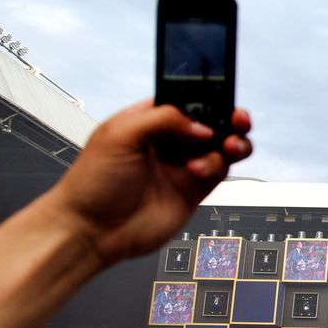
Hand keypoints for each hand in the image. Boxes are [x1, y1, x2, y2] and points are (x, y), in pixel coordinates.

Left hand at [43, 100, 251, 267]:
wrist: (92, 230)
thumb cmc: (92, 182)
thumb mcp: (120, 134)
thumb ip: (164, 119)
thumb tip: (202, 125)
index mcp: (148, 119)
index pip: (187, 98)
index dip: (206, 97)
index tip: (219, 98)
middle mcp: (168, 141)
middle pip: (211, 121)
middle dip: (228, 117)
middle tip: (236, 119)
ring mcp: (182, 166)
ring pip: (221, 146)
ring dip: (232, 142)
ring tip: (229, 146)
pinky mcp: (193, 191)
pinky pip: (219, 171)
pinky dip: (218, 166)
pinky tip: (198, 170)